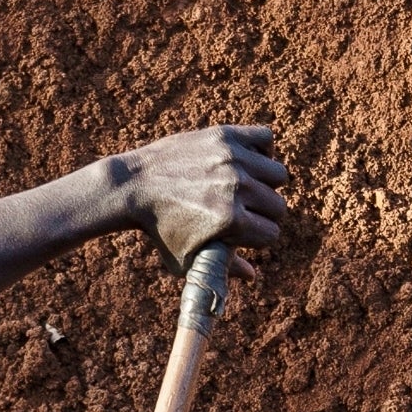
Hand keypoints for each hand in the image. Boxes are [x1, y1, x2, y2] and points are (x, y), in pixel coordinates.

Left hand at [110, 124, 290, 275]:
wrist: (133, 187)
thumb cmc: (159, 228)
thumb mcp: (187, 259)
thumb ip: (223, 269)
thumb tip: (252, 275)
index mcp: (230, 221)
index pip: (271, 233)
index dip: (257, 237)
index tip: (241, 232)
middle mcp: (236, 188)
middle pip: (278, 207)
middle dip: (262, 214)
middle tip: (242, 211)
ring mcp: (232, 158)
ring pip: (278, 174)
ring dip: (266, 184)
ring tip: (246, 187)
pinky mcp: (224, 135)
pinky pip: (265, 138)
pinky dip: (262, 150)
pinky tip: (246, 161)